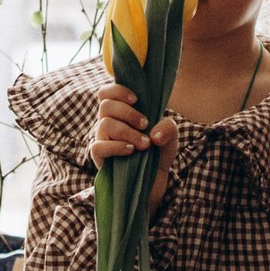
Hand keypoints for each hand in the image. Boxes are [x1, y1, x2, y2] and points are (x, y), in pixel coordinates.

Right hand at [90, 85, 176, 208]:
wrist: (155, 179)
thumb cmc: (159, 152)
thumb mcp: (171, 136)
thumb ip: (168, 127)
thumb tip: (153, 134)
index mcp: (121, 112)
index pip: (106, 93)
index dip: (118, 90)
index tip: (136, 100)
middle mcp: (108, 122)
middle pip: (106, 105)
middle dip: (129, 113)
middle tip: (145, 124)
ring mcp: (102, 139)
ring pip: (105, 124)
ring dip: (128, 132)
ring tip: (145, 144)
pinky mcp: (100, 157)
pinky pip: (98, 146)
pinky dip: (117, 147)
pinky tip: (131, 151)